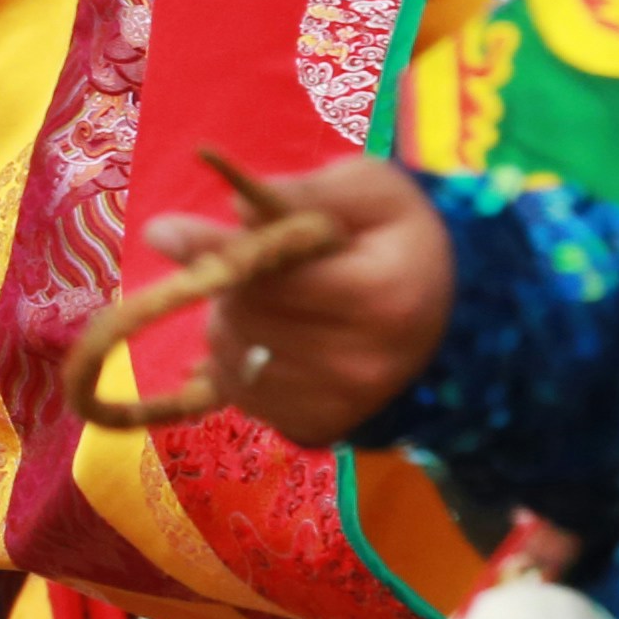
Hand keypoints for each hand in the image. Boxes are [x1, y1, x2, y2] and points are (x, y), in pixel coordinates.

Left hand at [145, 151, 448, 447]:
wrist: (455, 323)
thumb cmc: (404, 242)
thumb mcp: (371, 191)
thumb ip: (304, 192)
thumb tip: (232, 205)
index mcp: (381, 295)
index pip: (276, 275)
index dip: (216, 250)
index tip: (163, 230)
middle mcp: (360, 362)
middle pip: (244, 312)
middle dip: (232, 278)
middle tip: (264, 262)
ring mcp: (335, 403)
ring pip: (228, 352)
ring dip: (231, 318)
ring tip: (279, 300)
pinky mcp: (312, 427)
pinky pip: (234, 389)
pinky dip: (235, 358)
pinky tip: (272, 337)